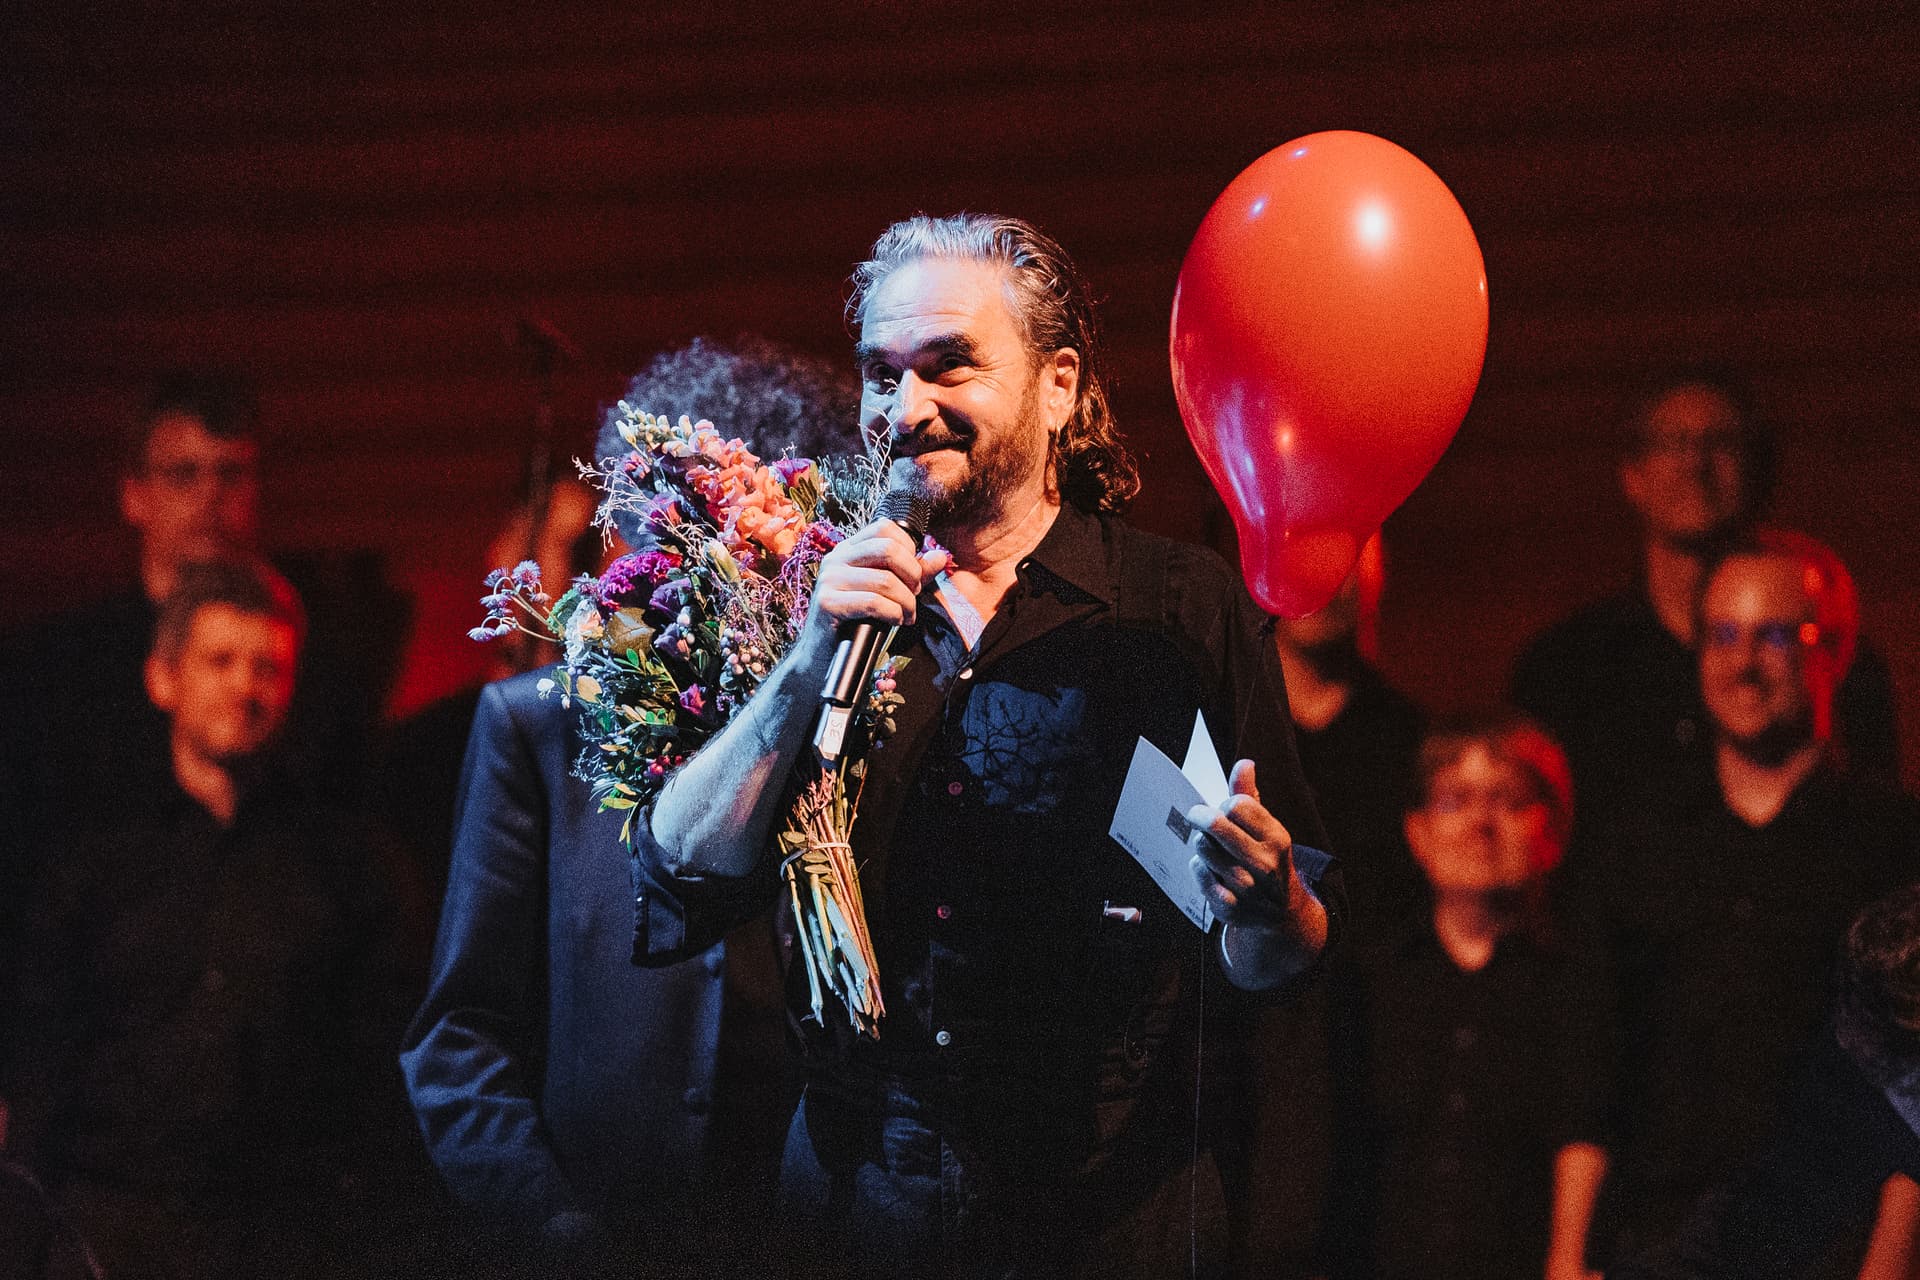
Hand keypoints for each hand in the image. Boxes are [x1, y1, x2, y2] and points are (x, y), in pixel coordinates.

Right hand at [795, 517, 947, 664]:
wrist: (820, 657)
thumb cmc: (855, 622)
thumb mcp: (886, 592)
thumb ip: (912, 573)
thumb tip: (941, 556)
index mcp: (849, 550)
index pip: (884, 527)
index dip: (908, 549)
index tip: (911, 574)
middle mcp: (836, 558)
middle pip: (888, 549)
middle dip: (911, 575)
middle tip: (913, 595)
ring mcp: (830, 579)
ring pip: (885, 580)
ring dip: (906, 602)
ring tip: (906, 615)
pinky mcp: (828, 603)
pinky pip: (874, 603)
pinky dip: (893, 614)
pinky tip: (895, 621)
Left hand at [1186, 759, 1298, 930]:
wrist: (1281, 912)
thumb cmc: (1267, 859)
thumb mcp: (1266, 828)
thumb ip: (1250, 796)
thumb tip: (1244, 763)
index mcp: (1276, 838)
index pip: (1236, 805)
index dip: (1225, 804)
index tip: (1226, 810)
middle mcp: (1264, 863)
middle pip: (1215, 824)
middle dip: (1201, 816)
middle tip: (1197, 816)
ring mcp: (1246, 886)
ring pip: (1202, 847)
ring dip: (1202, 843)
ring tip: (1212, 848)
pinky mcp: (1229, 905)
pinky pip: (1198, 872)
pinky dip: (1198, 867)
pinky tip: (1210, 870)